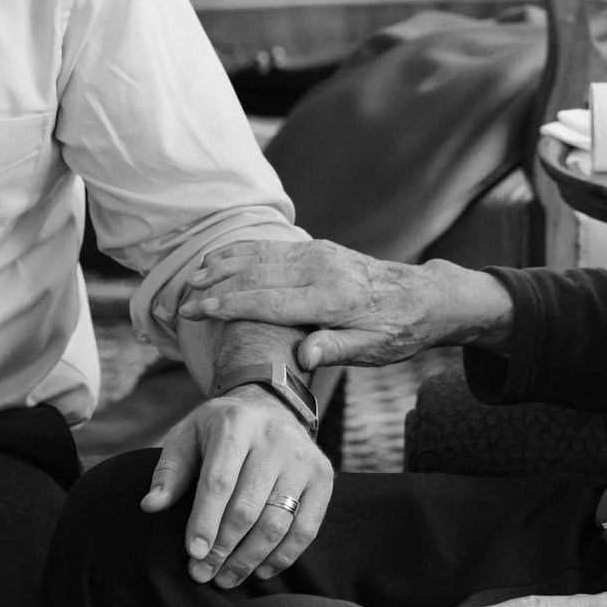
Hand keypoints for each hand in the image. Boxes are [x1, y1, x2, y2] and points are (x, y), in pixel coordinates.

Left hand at [141, 388, 333, 587]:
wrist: (269, 406)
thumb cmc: (220, 431)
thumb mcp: (188, 437)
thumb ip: (170, 471)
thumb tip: (152, 506)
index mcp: (235, 423)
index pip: (219, 481)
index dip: (205, 521)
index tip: (193, 554)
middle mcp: (275, 438)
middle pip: (248, 507)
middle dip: (223, 548)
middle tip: (202, 574)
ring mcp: (304, 458)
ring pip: (277, 523)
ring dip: (249, 559)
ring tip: (225, 579)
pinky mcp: (323, 477)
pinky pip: (306, 528)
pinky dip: (283, 556)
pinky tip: (259, 571)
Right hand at [180, 240, 508, 370]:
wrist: (424, 295)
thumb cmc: (398, 331)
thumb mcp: (373, 350)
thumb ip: (336, 348)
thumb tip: (303, 359)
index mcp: (330, 298)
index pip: (268, 301)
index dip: (228, 305)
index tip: (197, 310)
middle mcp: (320, 269)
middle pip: (255, 274)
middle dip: (215, 286)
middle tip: (182, 301)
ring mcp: (318, 254)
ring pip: (261, 256)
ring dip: (224, 265)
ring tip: (192, 278)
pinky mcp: (319, 248)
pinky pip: (273, 247)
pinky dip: (243, 251)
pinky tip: (222, 258)